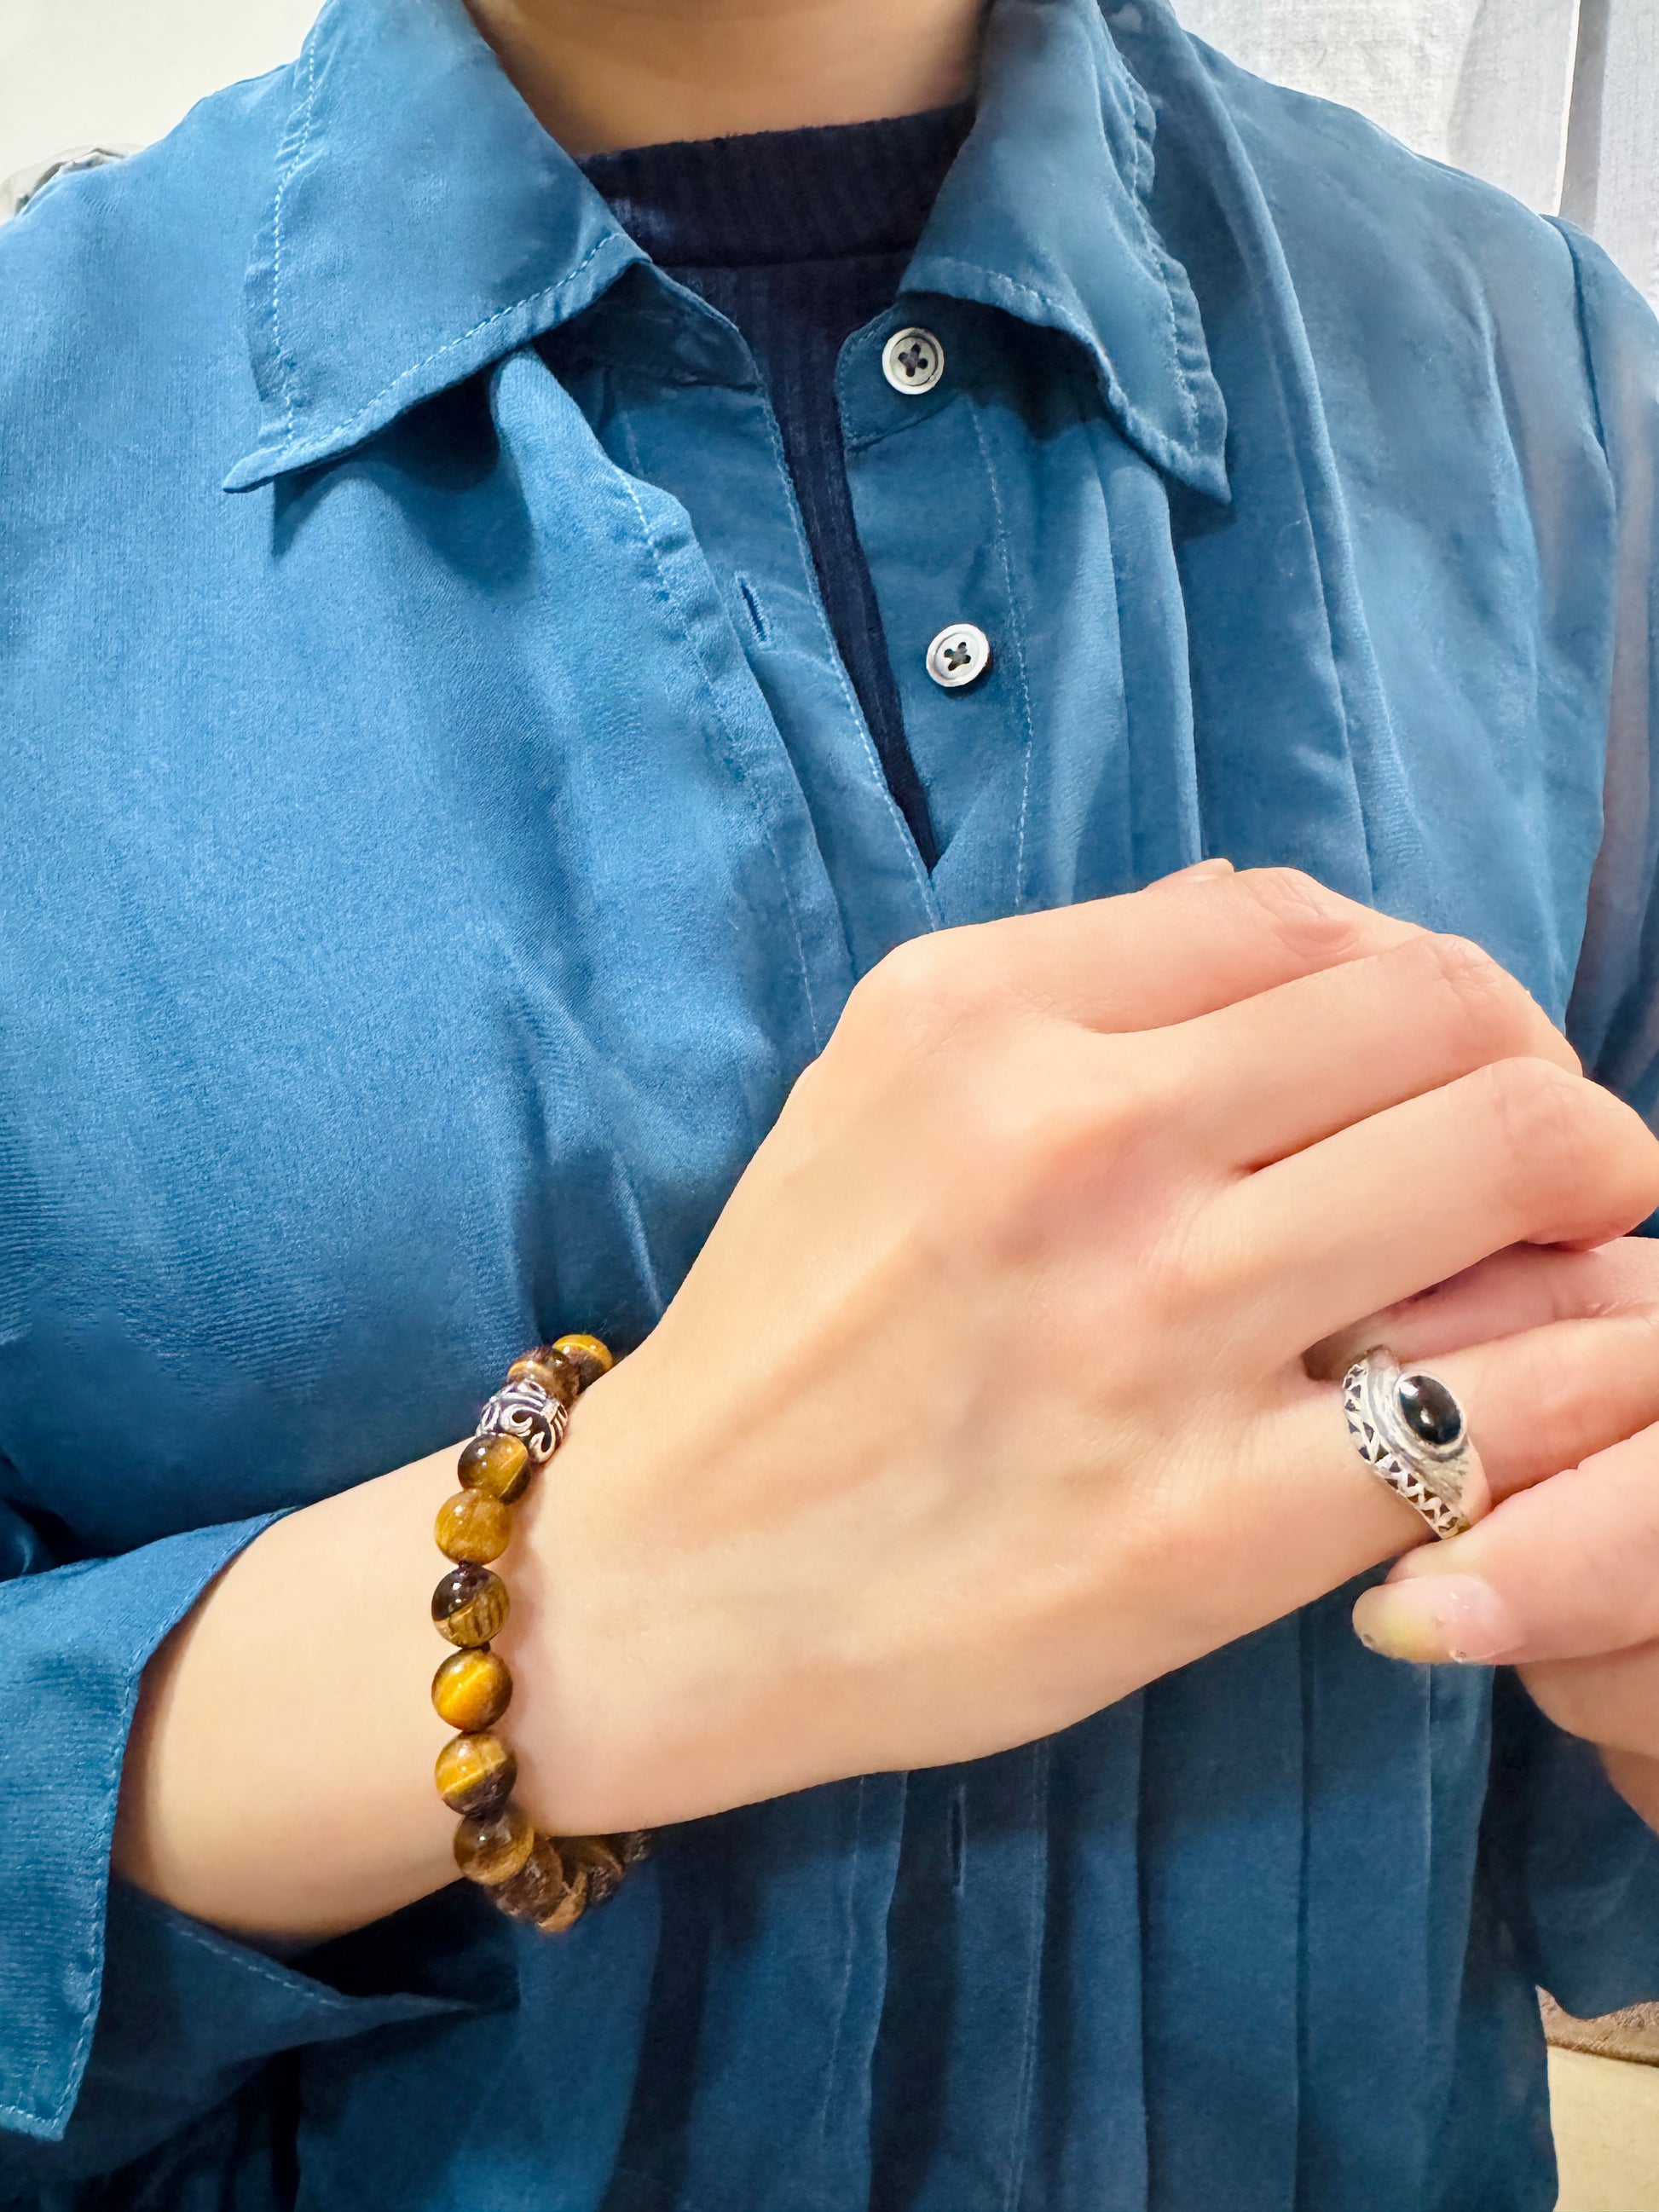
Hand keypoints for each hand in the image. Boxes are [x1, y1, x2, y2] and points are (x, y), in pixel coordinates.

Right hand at [509, 868, 1658, 1834]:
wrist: (667, 1577)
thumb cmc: (785, 1326)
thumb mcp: (869, 1082)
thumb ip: (1069, 980)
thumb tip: (1280, 922)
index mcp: (982, 1020)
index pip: (1307, 920)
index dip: (1428, 979)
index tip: (1455, 1060)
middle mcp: (1069, 1144)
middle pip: (1443, 1015)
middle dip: (1548, 1072)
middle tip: (1567, 1157)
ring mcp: (1141, 1336)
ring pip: (1508, 1162)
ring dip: (1597, 1197)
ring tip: (1581, 1256)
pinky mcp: (1195, 1535)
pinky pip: (1489, 1414)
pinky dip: (1583, 1380)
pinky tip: (1569, 1390)